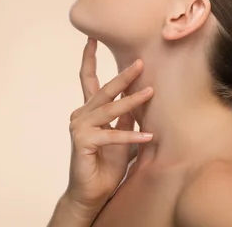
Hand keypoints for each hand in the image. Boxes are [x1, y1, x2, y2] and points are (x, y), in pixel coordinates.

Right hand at [64, 38, 153, 213]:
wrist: (91, 192)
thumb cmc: (104, 164)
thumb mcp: (120, 135)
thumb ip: (124, 116)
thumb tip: (138, 96)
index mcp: (88, 110)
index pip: (88, 79)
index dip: (89, 58)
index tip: (92, 38)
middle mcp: (81, 115)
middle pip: (103, 90)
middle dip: (123, 76)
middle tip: (140, 62)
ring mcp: (79, 128)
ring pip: (110, 110)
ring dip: (132, 101)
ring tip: (151, 92)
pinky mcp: (83, 142)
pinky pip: (111, 136)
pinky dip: (130, 136)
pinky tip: (148, 136)